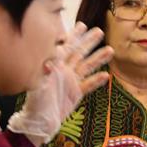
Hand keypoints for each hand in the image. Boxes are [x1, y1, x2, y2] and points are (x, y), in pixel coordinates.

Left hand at [7, 22, 113, 146]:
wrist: (39, 121)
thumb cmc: (35, 102)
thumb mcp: (39, 83)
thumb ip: (48, 68)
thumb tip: (56, 51)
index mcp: (53, 65)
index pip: (65, 47)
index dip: (73, 36)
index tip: (82, 25)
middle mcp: (64, 71)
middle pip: (79, 53)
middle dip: (89, 42)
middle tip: (99, 31)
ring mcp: (71, 81)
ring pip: (87, 67)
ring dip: (98, 59)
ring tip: (110, 50)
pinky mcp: (76, 93)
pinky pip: (88, 85)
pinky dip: (97, 81)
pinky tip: (107, 75)